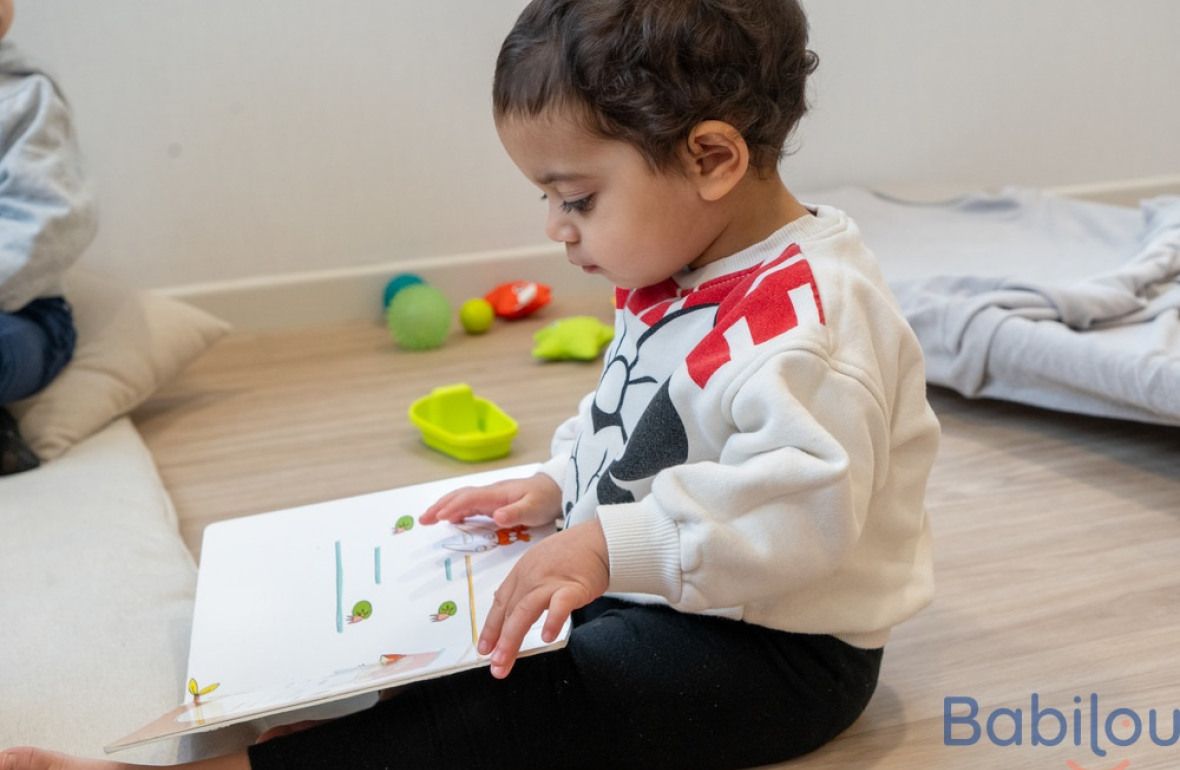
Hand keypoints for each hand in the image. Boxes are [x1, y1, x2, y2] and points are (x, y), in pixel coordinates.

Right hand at [419, 473, 561, 527]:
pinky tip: (451, 519)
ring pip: (462, 499)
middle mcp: (490, 493)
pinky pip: (470, 504)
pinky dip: (456, 510)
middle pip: (459, 496)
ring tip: (429, 519)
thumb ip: (515, 512)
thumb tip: (496, 517)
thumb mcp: (534, 508)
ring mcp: (491, 497)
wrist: (556, 488)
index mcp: (497, 493)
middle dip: (440, 506)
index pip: (469, 498)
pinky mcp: (494, 502)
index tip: (439, 518)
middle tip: (423, 520)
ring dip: (444, 507)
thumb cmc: (545, 498)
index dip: (453, 507)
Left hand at [478, 519, 608, 678]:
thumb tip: (511, 613)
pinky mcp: (573, 586)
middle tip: (495, 665)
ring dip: (512, 637)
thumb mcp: (541, 565)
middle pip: (509, 611)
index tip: (484, 648)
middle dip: (498, 641)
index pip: (500, 602)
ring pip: (525, 610)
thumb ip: (526, 586)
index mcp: (522, 572)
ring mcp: (551, 580)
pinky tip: (547, 637)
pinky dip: (552, 620)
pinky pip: (560, 604)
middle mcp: (531, 576)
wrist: (600, 540)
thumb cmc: (574, 554)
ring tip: (505, 660)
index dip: (490, 627)